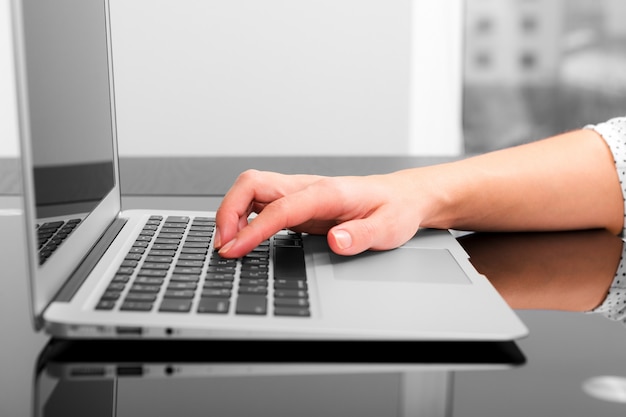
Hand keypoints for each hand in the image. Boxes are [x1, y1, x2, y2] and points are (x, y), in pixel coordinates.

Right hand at [214, 169, 424, 257]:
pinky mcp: (297, 202)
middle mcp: (307, 188)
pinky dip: (243, 216)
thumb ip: (361, 235)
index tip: (234, 249)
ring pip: (251, 190)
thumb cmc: (394, 209)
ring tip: (228, 244)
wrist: (401, 196)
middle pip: (252, 184)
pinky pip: (259, 203)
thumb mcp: (388, 228)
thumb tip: (337, 242)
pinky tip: (242, 236)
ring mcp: (299, 193)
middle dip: (228, 211)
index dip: (252, 230)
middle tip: (224, 246)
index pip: (279, 209)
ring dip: (232, 213)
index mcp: (327, 193)